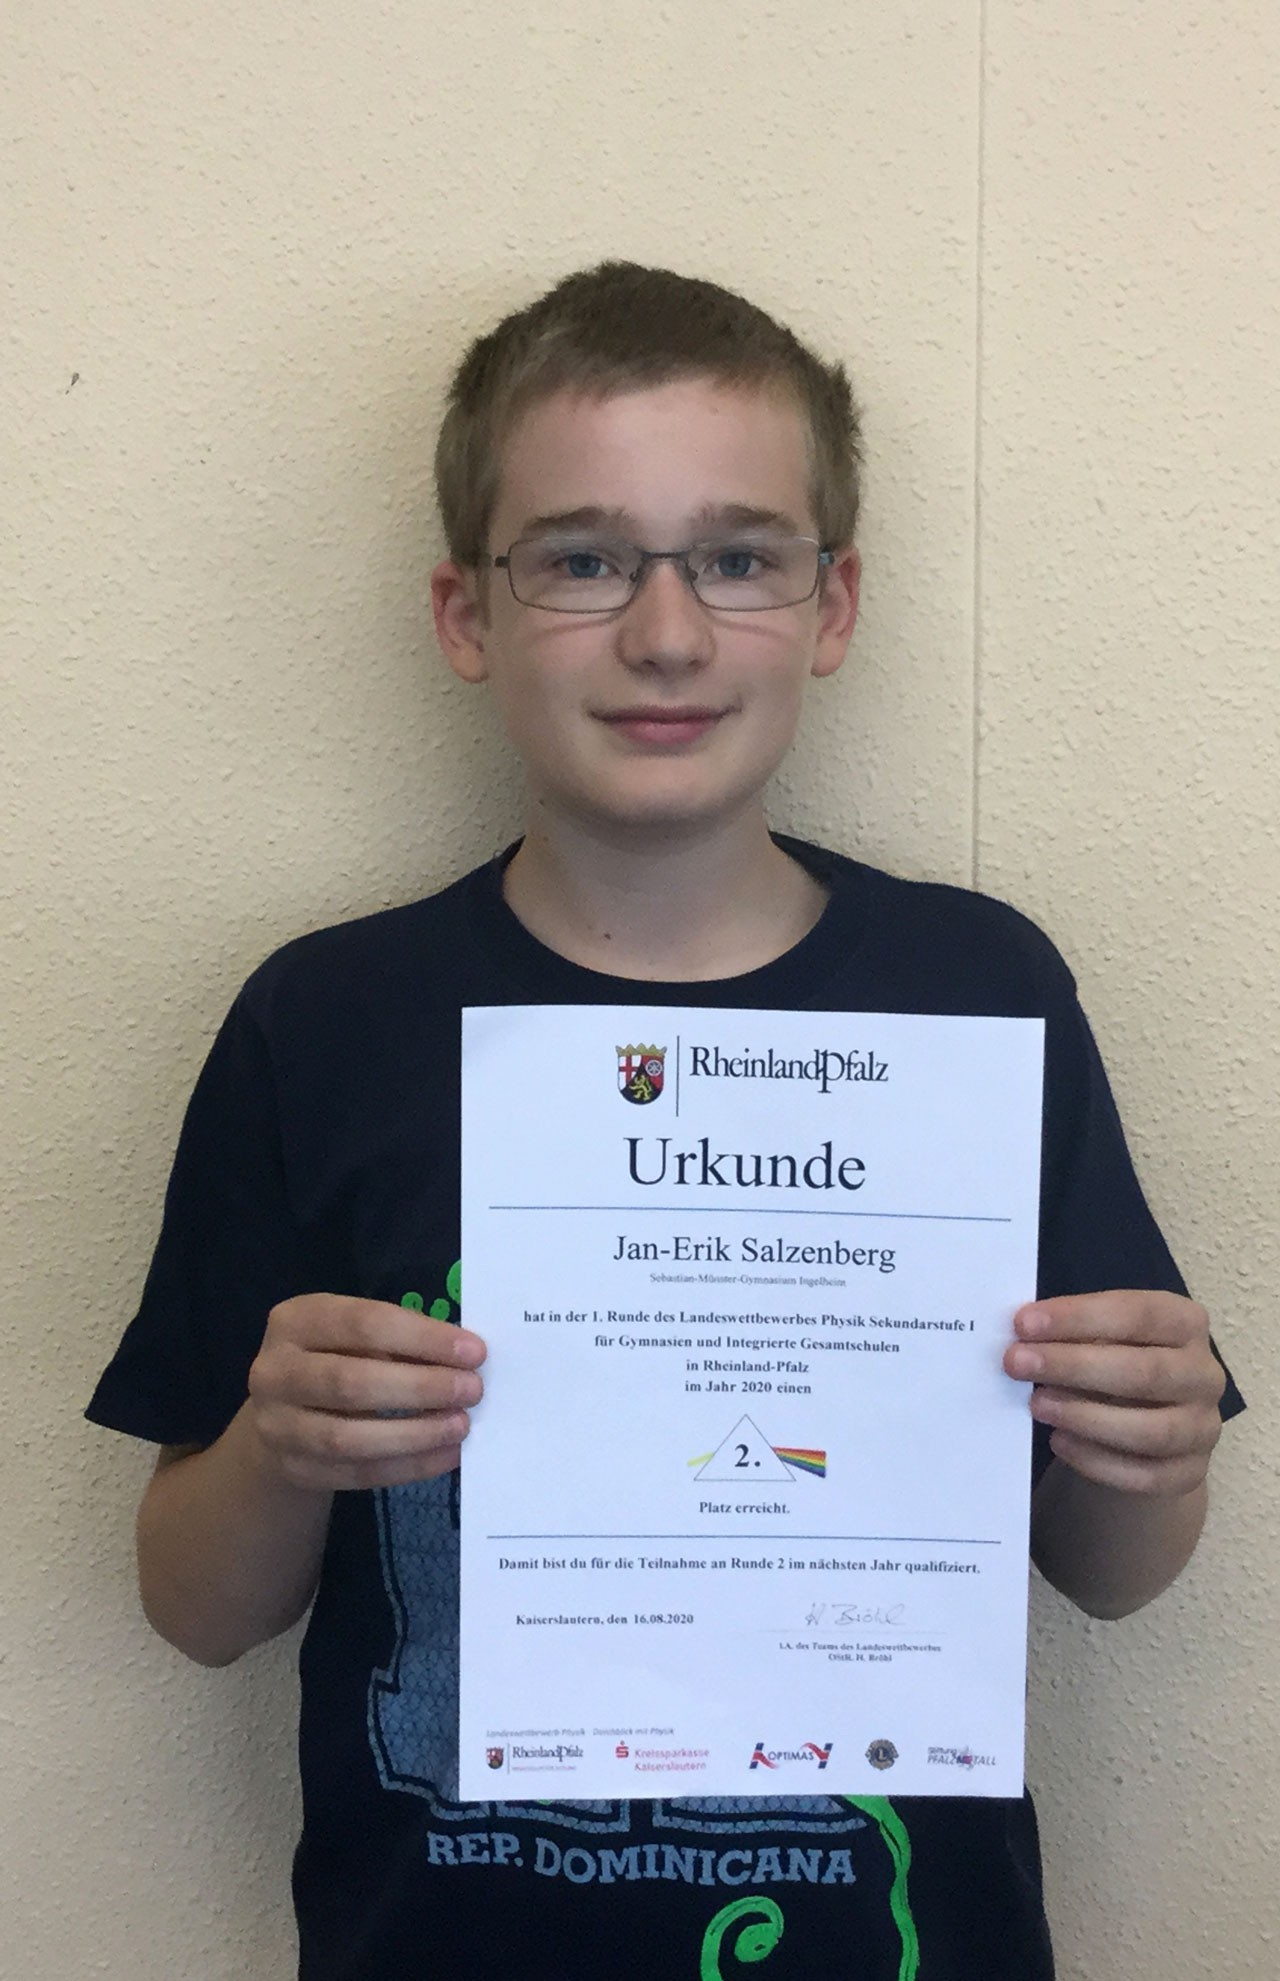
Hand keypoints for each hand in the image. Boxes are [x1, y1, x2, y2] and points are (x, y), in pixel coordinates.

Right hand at [246, 1294, 485, 1491]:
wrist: (281, 1415)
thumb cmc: (334, 1358)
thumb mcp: (353, 1335)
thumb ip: (399, 1340)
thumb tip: (464, 1358)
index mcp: (295, 1321)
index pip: (363, 1324)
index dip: (422, 1338)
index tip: (474, 1351)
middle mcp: (274, 1372)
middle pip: (351, 1383)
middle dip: (420, 1387)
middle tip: (471, 1390)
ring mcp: (277, 1426)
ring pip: (348, 1438)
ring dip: (414, 1434)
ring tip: (460, 1426)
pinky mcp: (292, 1470)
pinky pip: (355, 1474)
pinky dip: (406, 1467)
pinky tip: (445, 1456)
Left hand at [1004, 1290, 1224, 1495]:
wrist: (1145, 1427)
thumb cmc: (1115, 1366)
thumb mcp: (1102, 1337)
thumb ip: (1073, 1333)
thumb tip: (1023, 1337)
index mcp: (1185, 1323)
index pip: (1138, 1314)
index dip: (1078, 1317)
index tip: (1024, 1323)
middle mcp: (1204, 1374)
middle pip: (1145, 1372)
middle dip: (1074, 1366)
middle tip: (1017, 1363)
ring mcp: (1203, 1427)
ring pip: (1152, 1430)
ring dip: (1086, 1417)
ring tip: (1037, 1406)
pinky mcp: (1190, 1472)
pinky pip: (1146, 1474)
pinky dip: (1097, 1461)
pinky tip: (1060, 1443)